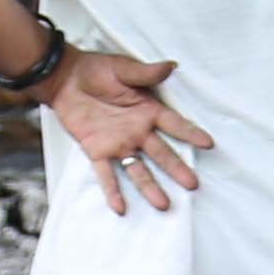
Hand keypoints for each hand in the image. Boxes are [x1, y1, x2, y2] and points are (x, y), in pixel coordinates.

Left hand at [51, 52, 211, 216]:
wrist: (65, 78)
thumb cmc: (97, 70)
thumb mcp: (123, 68)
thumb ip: (146, 73)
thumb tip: (171, 66)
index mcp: (147, 111)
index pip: (174, 125)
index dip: (190, 133)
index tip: (208, 144)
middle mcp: (137, 131)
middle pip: (161, 154)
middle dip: (176, 169)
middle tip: (192, 184)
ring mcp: (118, 144)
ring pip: (138, 170)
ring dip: (150, 187)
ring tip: (163, 205)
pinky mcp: (97, 151)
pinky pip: (106, 174)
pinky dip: (113, 191)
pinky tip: (120, 208)